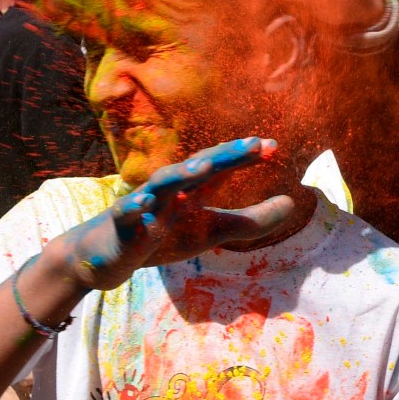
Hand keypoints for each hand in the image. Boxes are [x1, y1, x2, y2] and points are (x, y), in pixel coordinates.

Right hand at [46, 137, 297, 290]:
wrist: (105, 254)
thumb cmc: (163, 235)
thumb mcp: (213, 231)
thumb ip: (252, 220)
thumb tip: (292, 203)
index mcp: (192, 187)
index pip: (222, 167)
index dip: (245, 156)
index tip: (274, 147)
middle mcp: (170, 188)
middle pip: (198, 166)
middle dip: (225, 155)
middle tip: (252, 145)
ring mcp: (144, 204)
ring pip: (162, 184)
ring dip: (182, 173)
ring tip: (204, 166)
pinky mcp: (121, 225)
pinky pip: (126, 214)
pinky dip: (134, 208)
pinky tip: (143, 204)